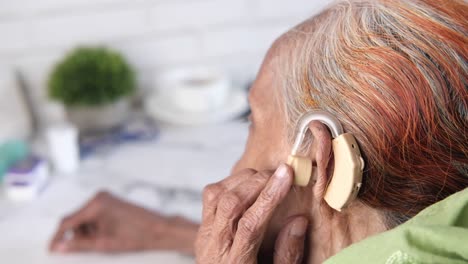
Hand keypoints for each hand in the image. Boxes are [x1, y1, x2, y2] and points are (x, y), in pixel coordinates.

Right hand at [49, 191, 197, 253]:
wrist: (158, 229)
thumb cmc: (136, 235)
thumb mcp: (103, 243)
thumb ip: (78, 244)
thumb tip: (59, 247)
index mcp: (95, 204)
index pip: (67, 221)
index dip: (58, 236)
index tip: (52, 248)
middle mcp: (99, 197)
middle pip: (76, 219)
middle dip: (78, 235)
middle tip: (92, 246)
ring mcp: (105, 197)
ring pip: (85, 218)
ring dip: (88, 231)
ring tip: (104, 240)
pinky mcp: (111, 201)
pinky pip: (94, 214)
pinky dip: (95, 226)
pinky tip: (107, 233)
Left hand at [195, 164, 307, 263]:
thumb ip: (288, 254)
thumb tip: (298, 219)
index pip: (250, 223)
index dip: (269, 196)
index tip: (287, 175)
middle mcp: (215, 248)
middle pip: (230, 204)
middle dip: (258, 182)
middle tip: (282, 172)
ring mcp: (205, 237)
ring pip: (216, 195)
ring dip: (243, 179)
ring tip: (267, 176)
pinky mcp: (202, 230)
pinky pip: (210, 197)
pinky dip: (229, 184)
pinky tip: (246, 184)